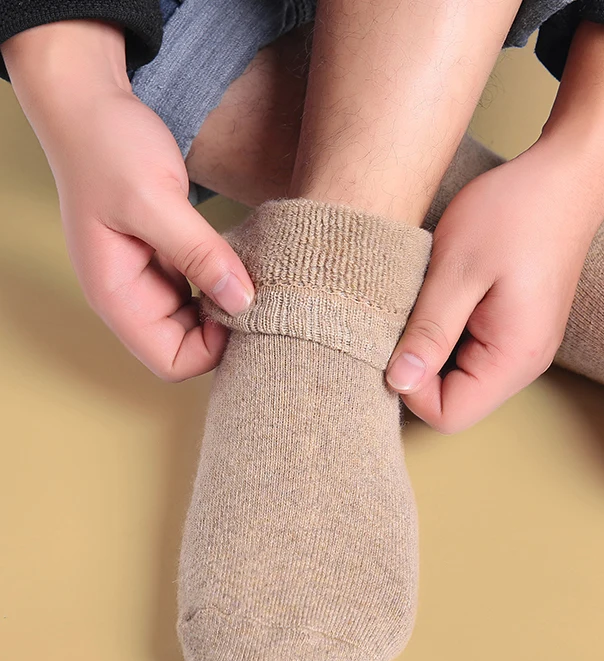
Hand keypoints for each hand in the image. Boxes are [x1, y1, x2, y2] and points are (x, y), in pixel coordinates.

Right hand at [2, 21, 254, 380]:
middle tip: (261, 296)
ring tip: (254, 276)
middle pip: (188, 347)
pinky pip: (202, 288)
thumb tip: (243, 302)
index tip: (243, 311)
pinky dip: (223, 281)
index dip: (211, 350)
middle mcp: (133, 297)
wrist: (91, 105)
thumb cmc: (106, 148)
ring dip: (227, 306)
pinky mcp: (166, 258)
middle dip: (225, 331)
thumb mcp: (154, 200)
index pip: (171, 362)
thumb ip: (199, 254)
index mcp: (117, 297)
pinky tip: (242, 260)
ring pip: (199, 320)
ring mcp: (149, 278)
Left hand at [386, 144, 603, 432]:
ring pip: (458, 377)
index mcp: (513, 358)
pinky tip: (443, 293)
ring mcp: (522, 347)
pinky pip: (470, 352)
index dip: (409, 388)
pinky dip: (446, 331)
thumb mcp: (458, 269)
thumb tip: (396, 381)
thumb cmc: (515, 212)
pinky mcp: (515, 328)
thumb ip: (428, 331)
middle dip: (418, 367)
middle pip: (453, 401)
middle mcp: (523, 364)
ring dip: (431, 347)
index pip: (447, 414)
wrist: (567, 175)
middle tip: (405, 315)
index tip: (394, 339)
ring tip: (428, 297)